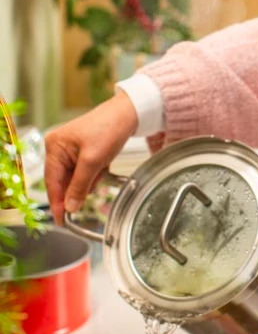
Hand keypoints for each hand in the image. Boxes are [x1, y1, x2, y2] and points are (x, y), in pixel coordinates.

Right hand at [44, 91, 137, 224]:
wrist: (129, 113)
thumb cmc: (109, 129)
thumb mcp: (93, 161)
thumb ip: (80, 186)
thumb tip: (70, 207)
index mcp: (54, 147)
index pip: (52, 182)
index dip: (57, 203)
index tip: (61, 221)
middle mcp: (58, 148)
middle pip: (64, 181)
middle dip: (80, 186)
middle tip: (92, 185)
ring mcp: (70, 150)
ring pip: (77, 178)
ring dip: (91, 178)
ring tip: (102, 164)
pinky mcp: (83, 152)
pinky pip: (85, 172)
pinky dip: (96, 173)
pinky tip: (105, 163)